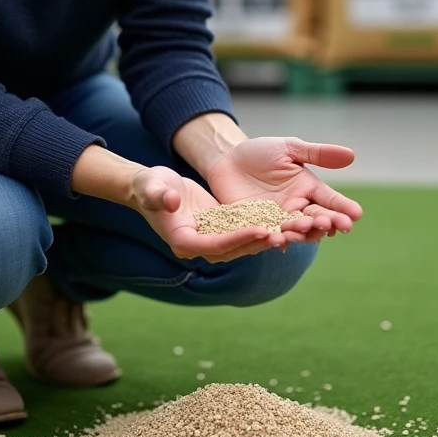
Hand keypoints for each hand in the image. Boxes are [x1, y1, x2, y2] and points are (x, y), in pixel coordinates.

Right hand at [129, 166, 290, 262]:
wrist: (154, 187)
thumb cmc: (149, 186)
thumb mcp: (151, 187)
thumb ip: (159, 195)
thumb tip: (171, 201)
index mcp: (183, 241)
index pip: (214, 245)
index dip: (237, 239)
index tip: (259, 230)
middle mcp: (199, 246)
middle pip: (232, 249)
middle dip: (257, 242)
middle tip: (283, 235)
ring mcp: (210, 239)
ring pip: (241, 244)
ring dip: (264, 239)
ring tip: (288, 232)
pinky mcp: (220, 229)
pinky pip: (242, 233)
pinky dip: (261, 230)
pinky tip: (282, 224)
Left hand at [204, 138, 361, 243]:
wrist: (227, 161)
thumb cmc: (260, 152)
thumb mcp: (290, 148)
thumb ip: (318, 154)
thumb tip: (352, 155)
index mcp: (309, 189)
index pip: (331, 201)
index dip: (343, 208)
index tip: (357, 214)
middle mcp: (297, 208)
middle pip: (316, 219)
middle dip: (328, 222)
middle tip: (337, 225)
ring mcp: (277, 219)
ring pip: (295, 231)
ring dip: (303, 232)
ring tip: (307, 229)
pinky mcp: (256, 227)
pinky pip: (268, 235)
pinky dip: (275, 239)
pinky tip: (280, 240)